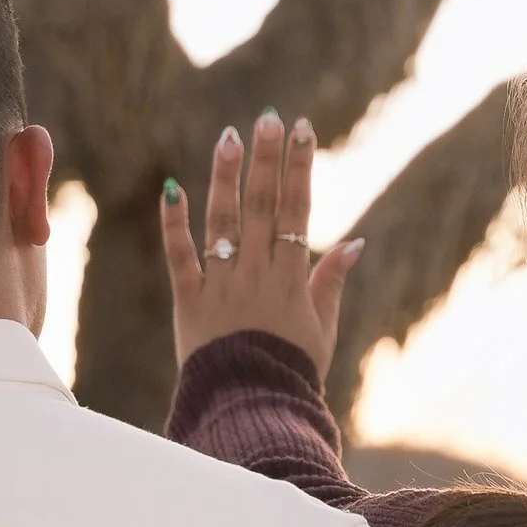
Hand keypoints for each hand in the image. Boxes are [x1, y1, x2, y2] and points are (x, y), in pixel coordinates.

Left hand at [162, 112, 361, 383]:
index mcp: (292, 279)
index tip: (301, 131)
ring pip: (224, 223)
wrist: (251, 408)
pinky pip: (180, 257)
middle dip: (267, 160)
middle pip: (262, 208)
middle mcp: (256, 275)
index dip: (299, 169)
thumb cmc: (292, 371)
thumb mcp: (323, 328)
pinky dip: (174, 224)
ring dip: (227, 178)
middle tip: (268, 118)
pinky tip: (172, 187)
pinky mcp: (189, 301)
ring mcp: (221, 285)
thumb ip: (332, 282)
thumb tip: (355, 242)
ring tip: (229, 137)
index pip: (297, 212)